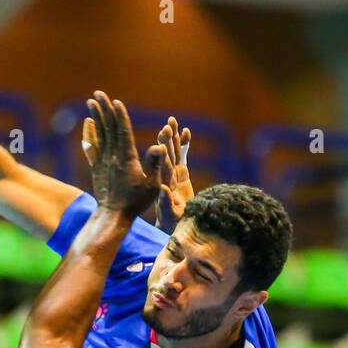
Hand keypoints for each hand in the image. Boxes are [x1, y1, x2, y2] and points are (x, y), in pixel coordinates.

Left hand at [80, 91, 163, 216]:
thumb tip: (160, 146)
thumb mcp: (152, 185)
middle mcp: (112, 156)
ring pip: (99, 134)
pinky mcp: (96, 168)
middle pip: (108, 127)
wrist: (113, 216)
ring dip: (96, 117)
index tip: (115, 102)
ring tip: (91, 102)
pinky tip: (88, 125)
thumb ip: (155, 164)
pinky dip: (90, 134)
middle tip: (98, 93)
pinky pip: (91, 147)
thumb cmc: (136, 202)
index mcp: (126, 158)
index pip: (123, 131)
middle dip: (104, 109)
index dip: (120, 115)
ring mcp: (102, 161)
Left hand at [155, 116, 193, 232]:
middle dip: (167, 140)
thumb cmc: (171, 222)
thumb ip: (166, 202)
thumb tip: (163, 189)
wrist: (173, 225)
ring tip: (172, 122)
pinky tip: (186, 131)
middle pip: (167, 155)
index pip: (163, 165)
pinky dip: (184, 145)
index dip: (163, 151)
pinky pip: (183, 156)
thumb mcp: (170, 214)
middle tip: (167, 126)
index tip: (162, 137)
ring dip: (174, 138)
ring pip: (174, 152)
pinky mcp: (181, 174)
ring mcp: (174, 174)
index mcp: (163, 184)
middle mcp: (167, 177)